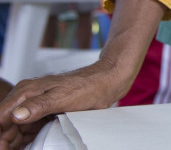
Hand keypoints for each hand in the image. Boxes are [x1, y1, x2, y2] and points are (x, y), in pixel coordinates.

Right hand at [0, 57, 131, 149]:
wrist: (107, 81)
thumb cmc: (88, 86)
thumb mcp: (63, 98)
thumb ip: (38, 106)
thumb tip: (16, 115)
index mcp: (25, 92)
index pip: (1, 118)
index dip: (1, 136)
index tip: (5, 148)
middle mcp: (26, 98)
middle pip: (6, 125)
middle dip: (7, 141)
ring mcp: (34, 105)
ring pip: (16, 129)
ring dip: (16, 142)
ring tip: (23, 149)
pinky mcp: (44, 111)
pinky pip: (29, 128)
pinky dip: (27, 139)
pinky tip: (30, 147)